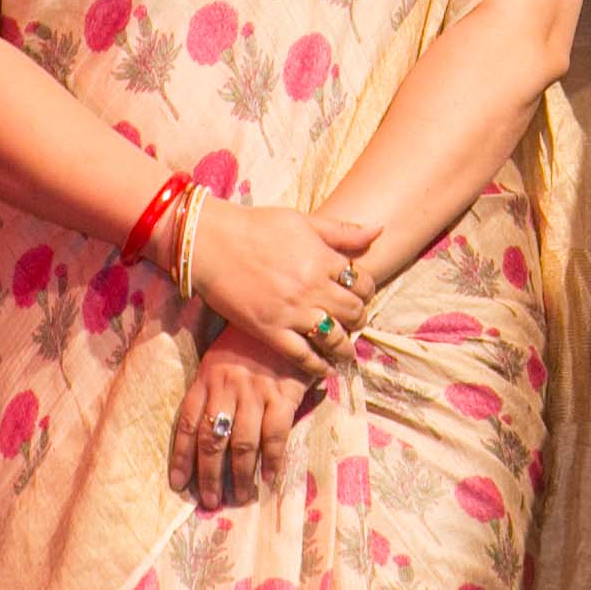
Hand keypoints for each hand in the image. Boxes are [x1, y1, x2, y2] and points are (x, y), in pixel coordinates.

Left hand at [169, 325, 317, 509]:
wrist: (286, 315)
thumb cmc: (250, 340)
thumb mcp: (220, 358)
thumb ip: (212, 390)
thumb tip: (202, 433)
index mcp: (207, 378)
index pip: (188, 424)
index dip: (182, 457)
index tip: (179, 484)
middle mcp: (227, 388)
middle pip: (212, 441)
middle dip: (208, 476)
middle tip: (209, 501)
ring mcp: (255, 393)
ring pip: (241, 445)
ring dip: (239, 476)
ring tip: (238, 497)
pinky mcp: (283, 395)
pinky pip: (275, 436)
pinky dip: (272, 461)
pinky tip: (269, 478)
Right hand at [189, 202, 378, 381]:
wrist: (211, 242)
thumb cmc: (256, 226)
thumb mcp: (302, 221)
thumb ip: (341, 231)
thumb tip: (379, 229)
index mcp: (322, 259)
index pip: (362, 283)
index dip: (366, 292)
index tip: (360, 296)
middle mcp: (312, 287)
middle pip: (353, 312)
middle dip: (359, 319)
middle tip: (354, 323)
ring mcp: (292, 311)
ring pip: (334, 337)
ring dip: (344, 346)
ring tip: (344, 350)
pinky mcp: (270, 330)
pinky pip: (303, 356)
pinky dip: (319, 366)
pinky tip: (324, 368)